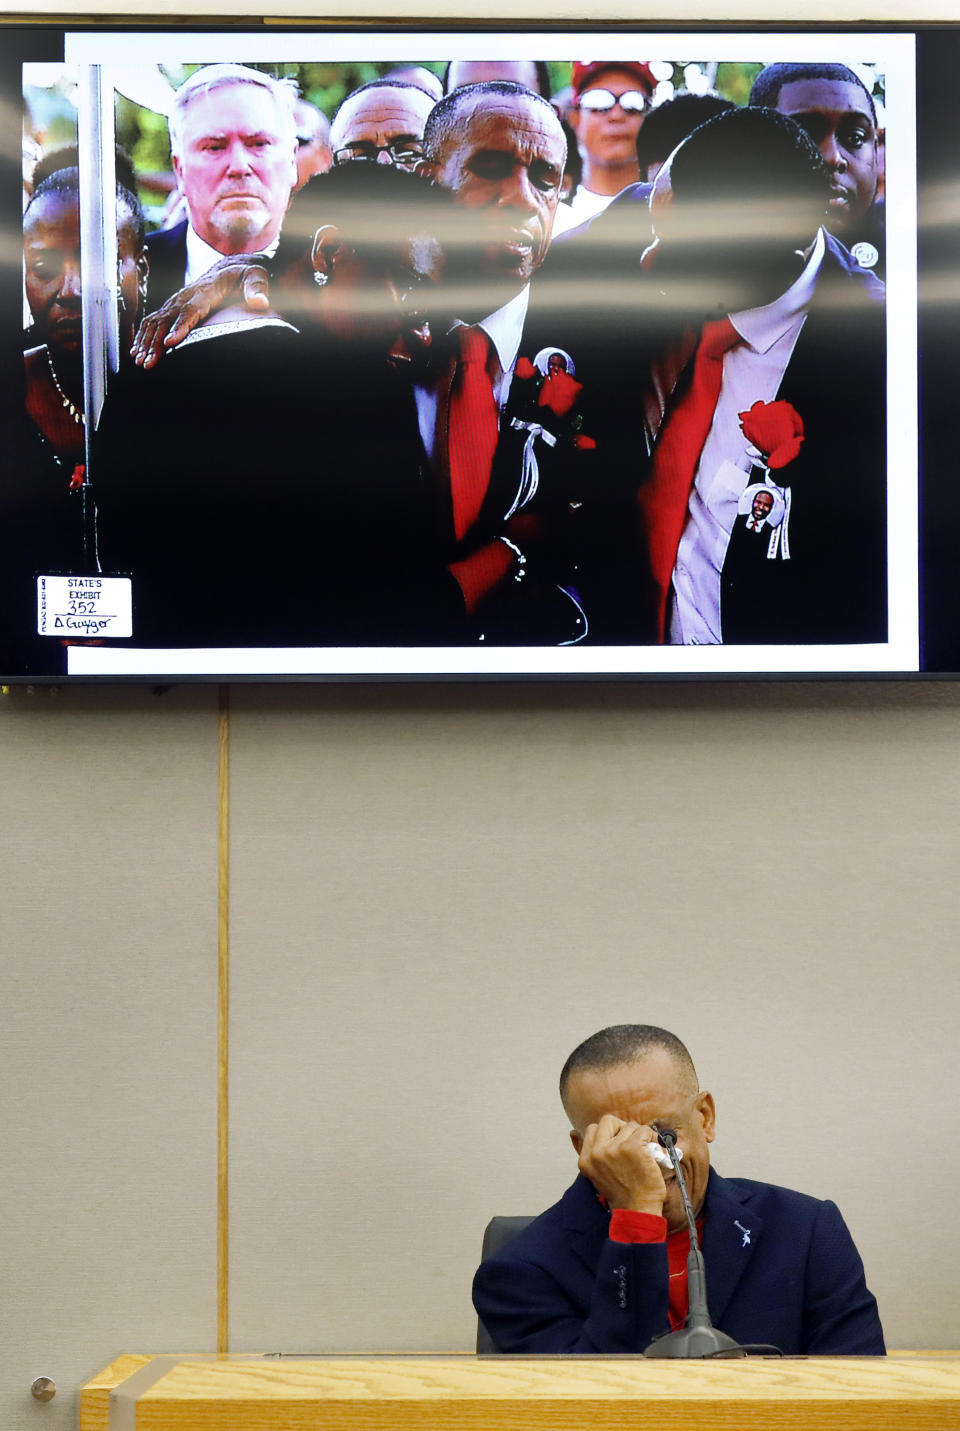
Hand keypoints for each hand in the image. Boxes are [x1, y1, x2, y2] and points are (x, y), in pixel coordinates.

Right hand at [131, 257, 271, 368]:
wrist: (228, 267)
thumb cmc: (244, 274)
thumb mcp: (255, 274)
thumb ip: (257, 287)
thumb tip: (260, 303)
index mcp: (204, 291)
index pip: (190, 310)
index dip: (179, 326)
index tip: (170, 342)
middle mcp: (185, 296)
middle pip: (166, 320)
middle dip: (155, 342)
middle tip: (149, 363)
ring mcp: (176, 302)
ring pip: (155, 322)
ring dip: (146, 343)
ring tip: (141, 363)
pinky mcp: (172, 308)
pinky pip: (153, 322)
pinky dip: (143, 337)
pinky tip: (137, 353)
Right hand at [578, 1115, 666, 1213]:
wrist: (638, 1210)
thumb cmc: (623, 1194)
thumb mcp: (597, 1175)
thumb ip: (591, 1155)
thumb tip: (574, 1133)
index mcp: (586, 1160)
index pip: (593, 1129)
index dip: (608, 1133)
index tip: (618, 1142)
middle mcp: (597, 1152)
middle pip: (608, 1121)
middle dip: (621, 1127)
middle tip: (631, 1140)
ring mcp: (614, 1148)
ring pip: (630, 1126)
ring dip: (639, 1136)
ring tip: (644, 1152)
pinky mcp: (632, 1147)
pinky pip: (644, 1130)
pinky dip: (652, 1138)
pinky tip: (654, 1150)